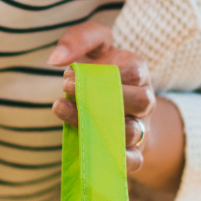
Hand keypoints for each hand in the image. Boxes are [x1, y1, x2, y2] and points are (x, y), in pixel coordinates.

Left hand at [49, 21, 183, 190]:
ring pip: (131, 132)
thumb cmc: (99, 70)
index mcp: (137, 72)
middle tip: (66, 91)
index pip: (135, 72)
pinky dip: (117, 161)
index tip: (67, 76)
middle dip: (104, 99)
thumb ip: (78, 39)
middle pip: (141, 102)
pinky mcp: (132, 152)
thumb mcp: (93, 45)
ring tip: (64, 113)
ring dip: (97, 127)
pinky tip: (89, 152)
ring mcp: (139, 128)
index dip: (106, 75)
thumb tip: (56, 59)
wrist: (110, 104)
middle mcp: (144, 100)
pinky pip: (133, 161)